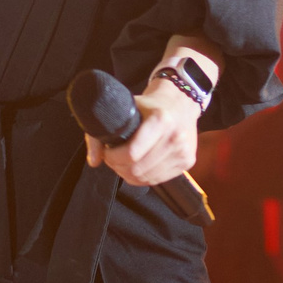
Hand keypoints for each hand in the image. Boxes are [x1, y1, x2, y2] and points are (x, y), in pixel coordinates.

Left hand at [85, 78, 200, 187]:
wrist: (180, 102)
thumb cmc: (149, 106)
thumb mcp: (124, 109)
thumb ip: (100, 133)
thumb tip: (94, 161)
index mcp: (161, 120)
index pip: (131, 153)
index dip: (113, 157)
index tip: (107, 152)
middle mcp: (175, 136)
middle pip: (138, 168)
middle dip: (119, 167)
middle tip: (113, 158)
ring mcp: (183, 151)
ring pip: (147, 178)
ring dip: (130, 174)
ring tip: (125, 162)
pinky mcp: (188, 161)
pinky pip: (158, 180)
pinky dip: (143, 177)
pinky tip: (138, 166)